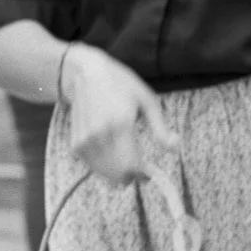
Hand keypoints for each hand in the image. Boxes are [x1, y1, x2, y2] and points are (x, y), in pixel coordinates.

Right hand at [64, 46, 178, 186]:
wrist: (85, 74)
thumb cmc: (122, 86)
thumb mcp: (148, 102)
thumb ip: (160, 129)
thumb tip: (175, 148)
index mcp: (120, 125)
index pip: (132, 166)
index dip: (144, 175)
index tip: (150, 172)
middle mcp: (99, 136)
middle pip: (119, 175)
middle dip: (132, 176)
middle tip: (141, 168)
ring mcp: (85, 141)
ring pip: (106, 174)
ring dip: (119, 173)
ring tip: (127, 158)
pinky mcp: (76, 144)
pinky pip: (94, 167)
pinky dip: (105, 166)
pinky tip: (112, 151)